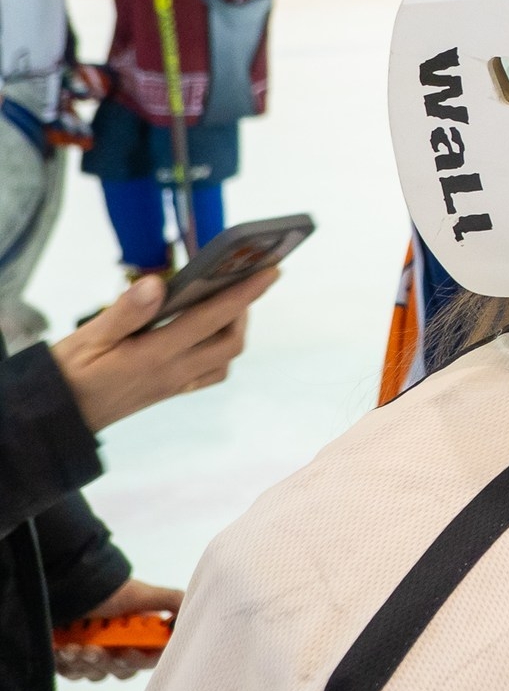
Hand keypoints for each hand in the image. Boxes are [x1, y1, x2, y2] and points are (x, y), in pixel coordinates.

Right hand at [51, 266, 278, 433]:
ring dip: (233, 330)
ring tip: (225, 300)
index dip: (245, 293)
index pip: (212, 319)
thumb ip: (125, 313)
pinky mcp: (167, 392)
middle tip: (245, 280)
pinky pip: (207, 374)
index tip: (271, 271)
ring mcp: (172, 386)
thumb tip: (159, 283)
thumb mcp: (87, 339)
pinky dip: (218, 351)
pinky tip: (204, 332)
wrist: (54, 419)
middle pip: (230, 342)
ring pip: (223, 359)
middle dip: (245, 310)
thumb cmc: (67, 375)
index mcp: (154, 357)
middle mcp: (171, 374)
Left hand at [54, 579, 181, 680]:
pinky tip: (62, 648)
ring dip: (83, 662)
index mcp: (140, 632)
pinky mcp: (72, 658)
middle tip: (93, 648)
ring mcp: (95, 652)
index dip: (138, 660)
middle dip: (105, 661)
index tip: (126, 650)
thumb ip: (173, 602)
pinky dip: (67, 663)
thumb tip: (191, 618)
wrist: (66, 586)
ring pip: (95, 674)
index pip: (148, 658)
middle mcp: (120, 644)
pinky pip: (73, 673)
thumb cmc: (108, 591)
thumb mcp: (144, 593)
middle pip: (120, 670)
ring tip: (73, 645)